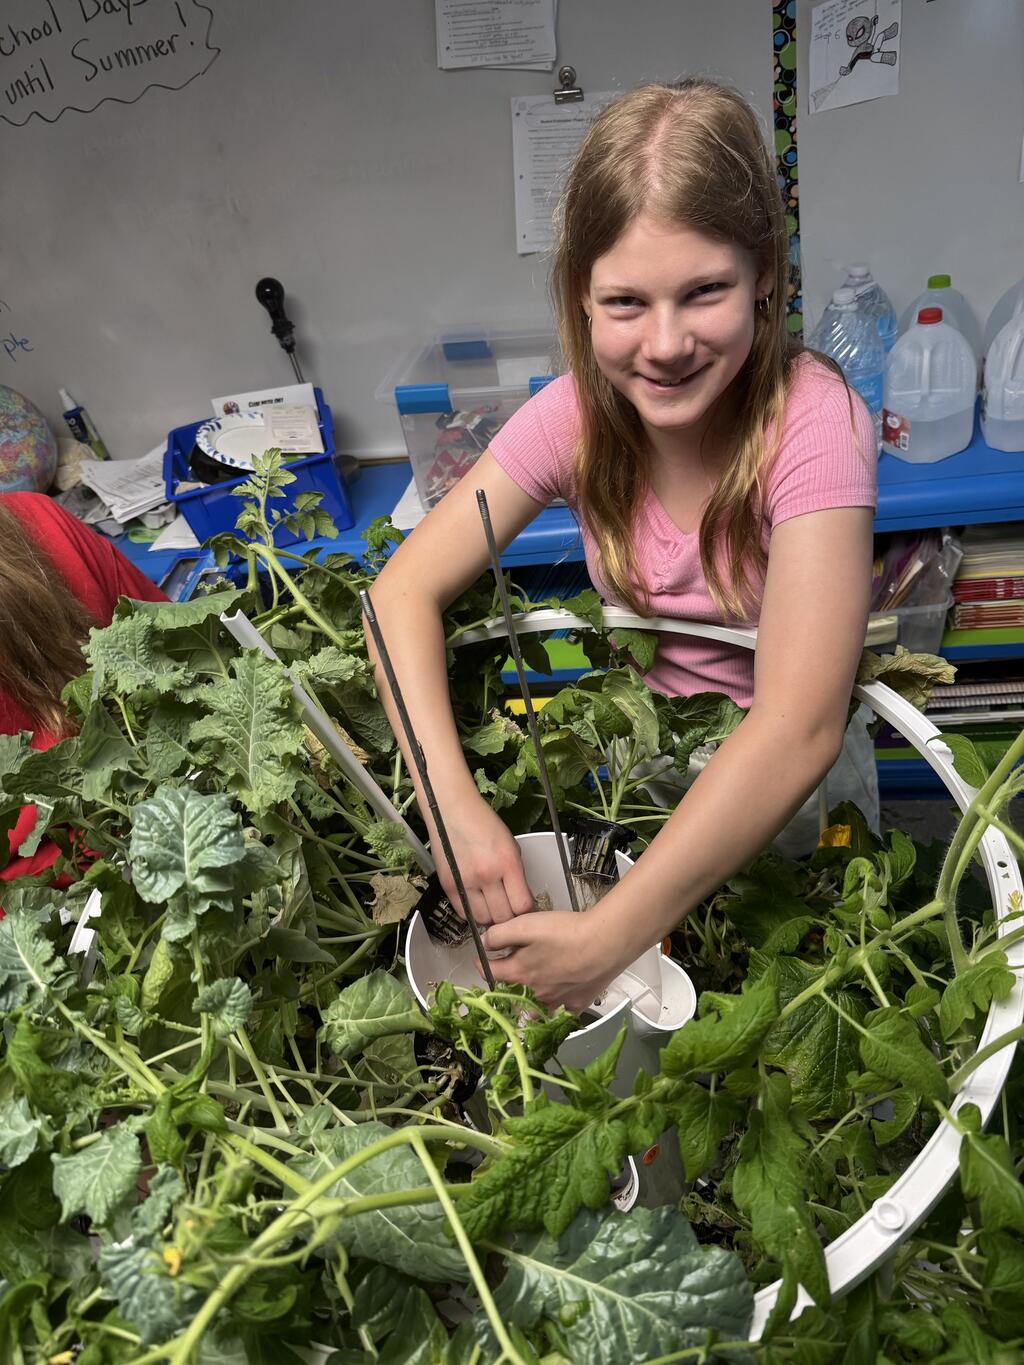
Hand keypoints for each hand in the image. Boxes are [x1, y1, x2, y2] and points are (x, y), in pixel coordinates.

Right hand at [427, 792, 533, 925]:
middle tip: (508, 909)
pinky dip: (473, 912)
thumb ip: (517, 875)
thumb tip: (521, 900)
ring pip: (483, 919)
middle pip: (503, 917)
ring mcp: (466, 882)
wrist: (453, 811)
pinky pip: (464, 913)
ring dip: (490, 917)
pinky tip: (477, 902)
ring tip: (492, 907)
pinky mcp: (448, 886)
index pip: (522, 905)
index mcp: (508, 863)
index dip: (525, 911)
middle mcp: (487, 875)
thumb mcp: (511, 846)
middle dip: (508, 916)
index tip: (524, 908)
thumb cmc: (483, 824)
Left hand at [482, 907, 628, 1014]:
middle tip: (510, 970)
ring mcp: (557, 1002)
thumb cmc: (568, 933)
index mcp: (519, 973)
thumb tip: (484, 942)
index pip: (490, 973)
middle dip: (507, 983)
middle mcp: (534, 994)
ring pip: (535, 1008)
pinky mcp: (577, 1004)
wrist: (606, 943)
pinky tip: (561, 995)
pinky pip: (561, 1011)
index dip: (483, 963)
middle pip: (512, 993)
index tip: (483, 959)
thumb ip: (499, 934)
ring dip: (529, 1000)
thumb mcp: (525, 924)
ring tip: (533, 988)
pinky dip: (557, 1006)